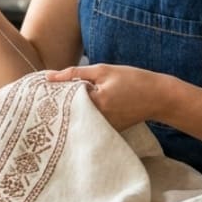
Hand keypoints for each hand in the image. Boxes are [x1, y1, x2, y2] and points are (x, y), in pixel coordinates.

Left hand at [45, 63, 167, 130]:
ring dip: (70, 110)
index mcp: (95, 103)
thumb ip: (75, 73)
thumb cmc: (132, 80)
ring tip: (64, 101)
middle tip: (49, 96)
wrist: (158, 97)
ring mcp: (103, 128)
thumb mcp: (104, 70)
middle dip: (59, 104)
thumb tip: (48, 76)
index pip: (63, 100)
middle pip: (68, 113)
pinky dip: (83, 115)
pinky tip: (82, 107)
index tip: (43, 89)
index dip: (53, 94)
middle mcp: (97, 119)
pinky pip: (89, 123)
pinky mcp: (108, 130)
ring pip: (77, 119)